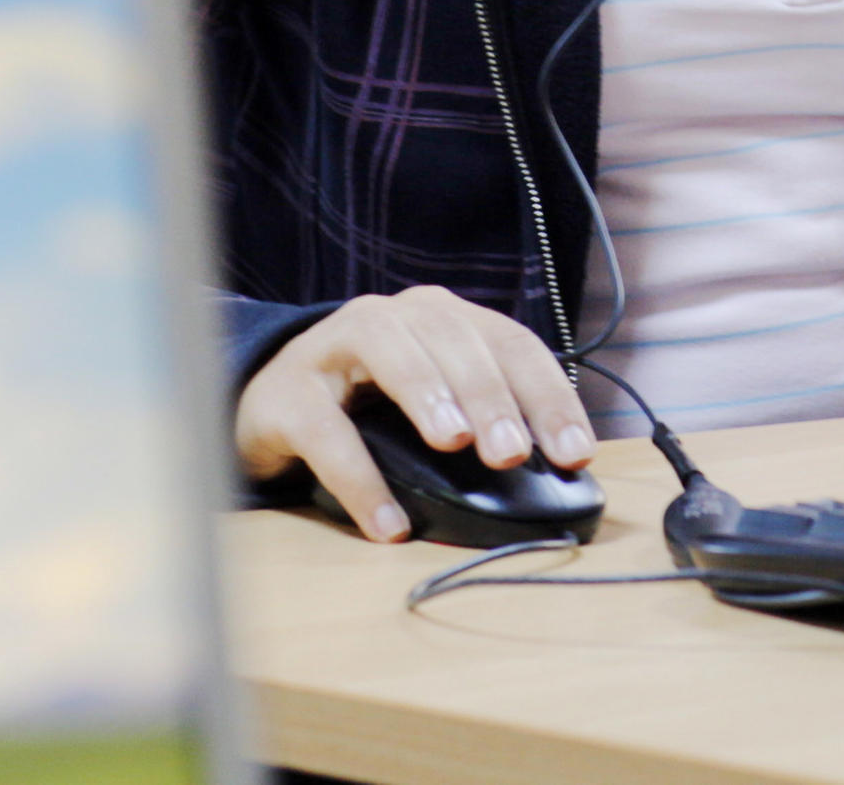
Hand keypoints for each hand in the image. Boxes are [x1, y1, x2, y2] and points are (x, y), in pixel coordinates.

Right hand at [234, 285, 595, 542]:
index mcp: (444, 319)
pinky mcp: (289, 394)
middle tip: (514, 452)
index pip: (511, 344)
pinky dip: (360, 480)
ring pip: (393, 356)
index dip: (548, 396)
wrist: (268, 404)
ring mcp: (336, 347)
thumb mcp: (434, 402)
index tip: (576, 452)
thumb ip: (484, 421)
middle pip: (456, 342)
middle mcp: (396, 319)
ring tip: (456, 445)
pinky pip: (327, 432)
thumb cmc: (367, 405)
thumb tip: (555, 476)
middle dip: (492, 395)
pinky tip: (388, 524)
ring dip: (429, 396)